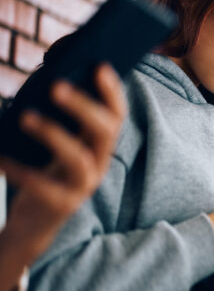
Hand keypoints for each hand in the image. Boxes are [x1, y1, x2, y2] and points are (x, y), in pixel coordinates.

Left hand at [0, 64, 124, 290]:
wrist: (33, 224)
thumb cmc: (42, 173)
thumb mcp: (54, 144)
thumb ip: (59, 118)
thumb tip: (48, 79)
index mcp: (98, 145)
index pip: (116, 115)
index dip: (112, 92)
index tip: (100, 66)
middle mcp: (99, 163)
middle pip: (104, 131)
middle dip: (83, 107)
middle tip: (56, 85)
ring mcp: (83, 186)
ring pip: (78, 158)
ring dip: (53, 134)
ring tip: (25, 116)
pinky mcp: (62, 205)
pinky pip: (42, 185)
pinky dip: (19, 169)